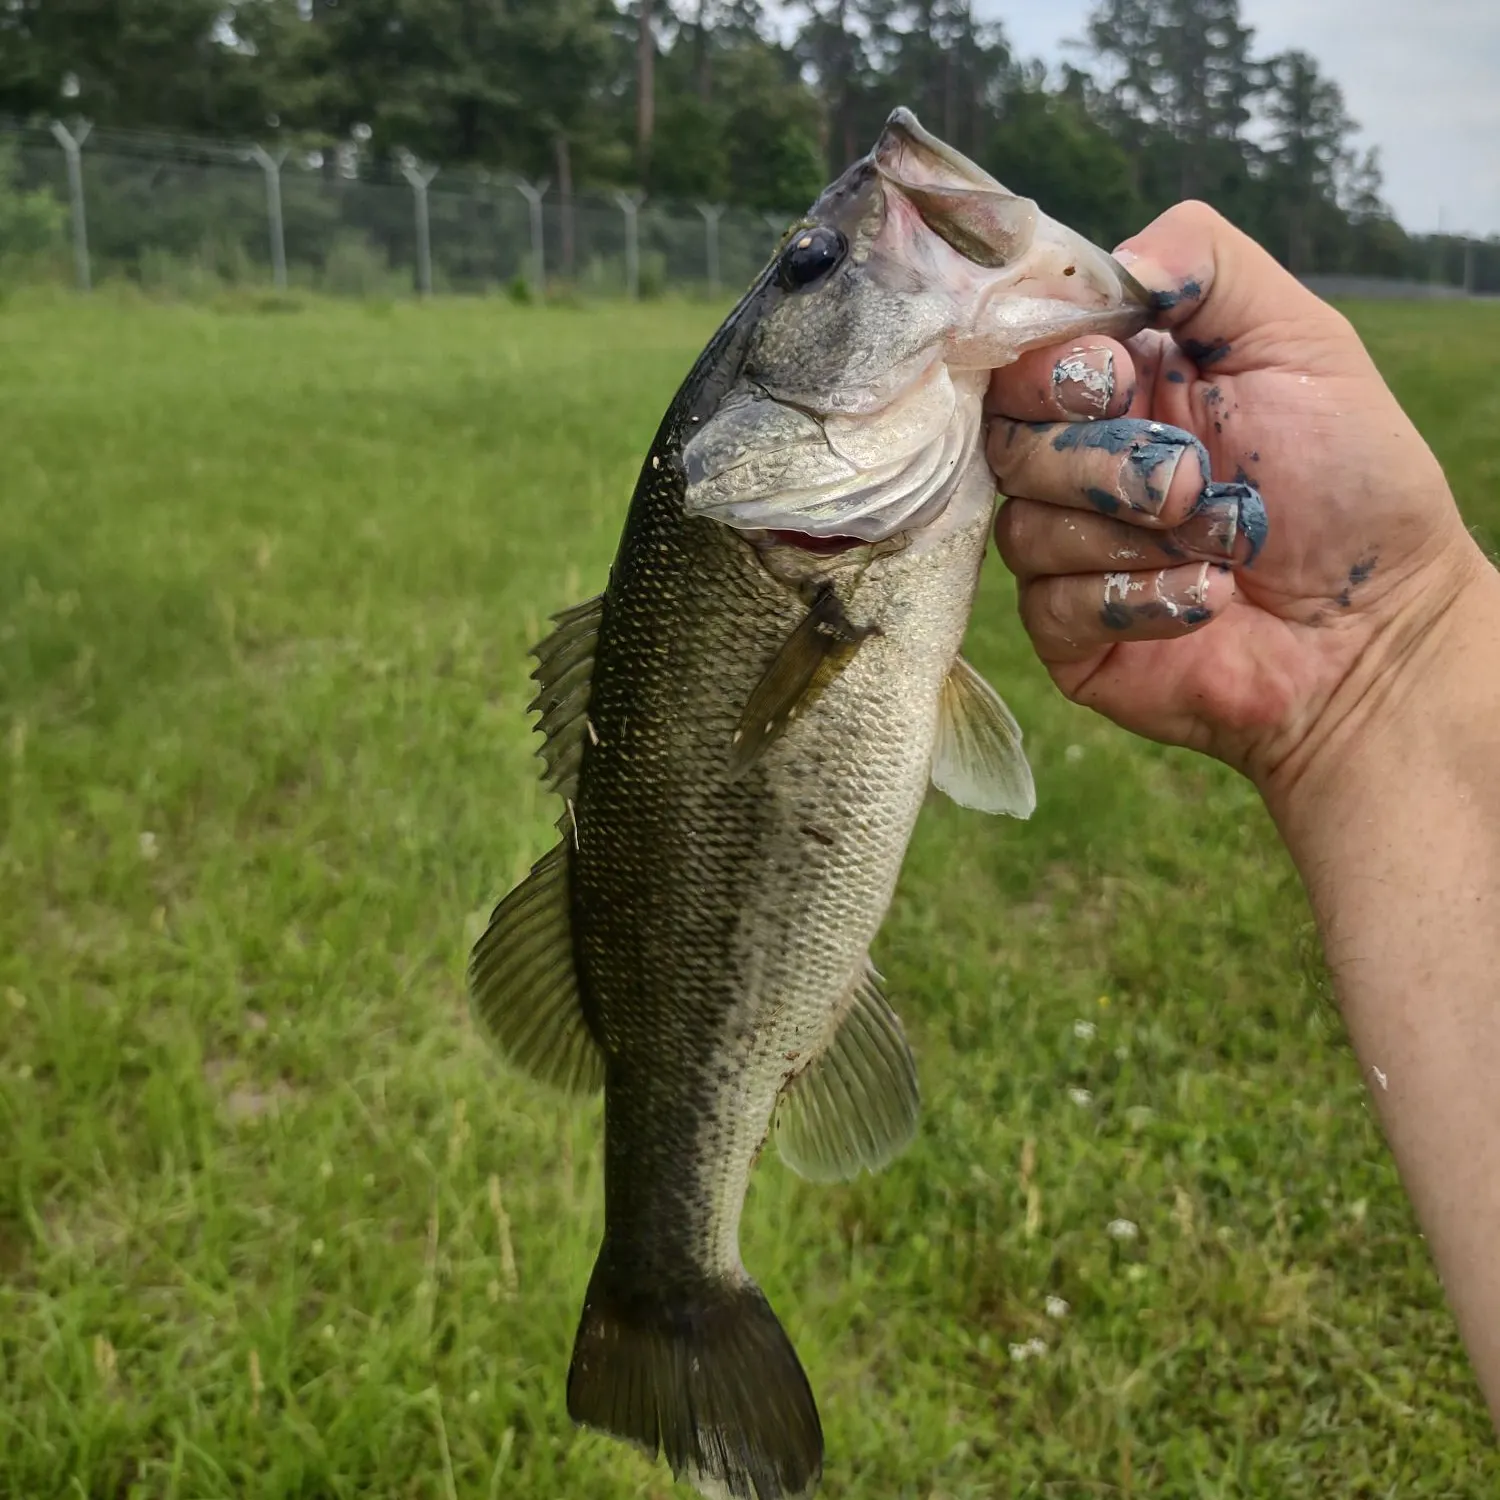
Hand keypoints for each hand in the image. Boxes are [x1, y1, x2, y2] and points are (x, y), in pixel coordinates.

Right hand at [984, 200, 1490, 791]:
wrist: (1374, 630)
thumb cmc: (1350, 483)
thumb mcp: (1300, 341)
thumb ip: (1208, 264)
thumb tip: (1111, 264)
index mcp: (1123, 385)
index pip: (1023, 354)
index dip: (1055, 367)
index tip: (1122, 379)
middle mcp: (1080, 462)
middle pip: (1004, 438)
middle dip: (1098, 458)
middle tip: (1188, 479)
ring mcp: (1067, 551)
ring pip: (1021, 525)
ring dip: (1131, 535)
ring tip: (1217, 546)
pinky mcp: (1067, 632)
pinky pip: (1049, 605)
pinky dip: (1138, 598)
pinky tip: (1205, 600)